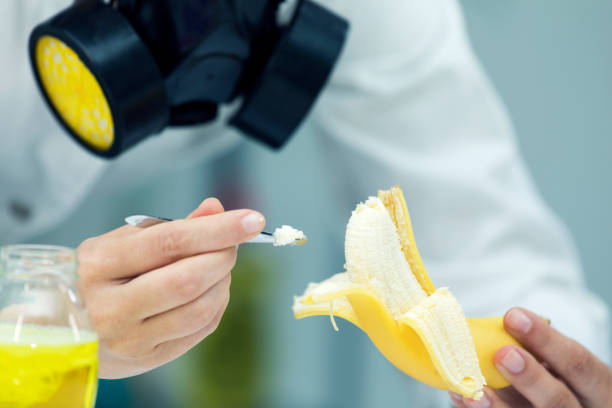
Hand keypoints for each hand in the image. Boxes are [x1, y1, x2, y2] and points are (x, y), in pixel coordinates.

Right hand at [76, 198, 264, 378]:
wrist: (67, 327)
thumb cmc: (103, 274)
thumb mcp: (126, 242)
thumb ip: (173, 226)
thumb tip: (217, 208)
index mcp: (99, 263)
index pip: (169, 242)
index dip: (216, 230)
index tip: (252, 219)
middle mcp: (109, 305)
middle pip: (188, 279)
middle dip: (223, 256)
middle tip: (234, 243)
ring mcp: (128, 338)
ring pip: (199, 309)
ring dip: (223, 283)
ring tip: (219, 267)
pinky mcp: (146, 359)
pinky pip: (199, 330)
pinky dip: (217, 305)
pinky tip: (211, 291)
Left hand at [450, 307, 611, 407]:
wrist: (558, 402)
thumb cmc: (556, 376)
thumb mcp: (561, 363)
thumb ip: (538, 349)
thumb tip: (499, 324)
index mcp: (599, 387)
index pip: (579, 363)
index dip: (547, 341)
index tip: (513, 315)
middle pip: (559, 402)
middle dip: (530, 379)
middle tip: (502, 354)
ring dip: (499, 406)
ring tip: (475, 390)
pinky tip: (463, 398)